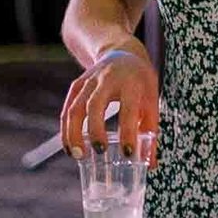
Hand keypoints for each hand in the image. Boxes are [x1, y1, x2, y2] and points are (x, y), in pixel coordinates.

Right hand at [60, 41, 158, 160]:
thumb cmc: (140, 82)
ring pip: (75, 108)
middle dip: (95, 131)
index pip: (129, 108)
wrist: (123, 52)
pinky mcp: (77, 85)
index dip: (128, 132)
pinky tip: (70, 146)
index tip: (127, 154)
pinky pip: (67, 109)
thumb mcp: (151, 99)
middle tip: (99, 152)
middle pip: (95, 105)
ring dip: (73, 134)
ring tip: (78, 156)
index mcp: (133, 82)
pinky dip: (66, 129)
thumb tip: (152, 165)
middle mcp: (109, 79)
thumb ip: (150, 130)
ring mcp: (90, 80)